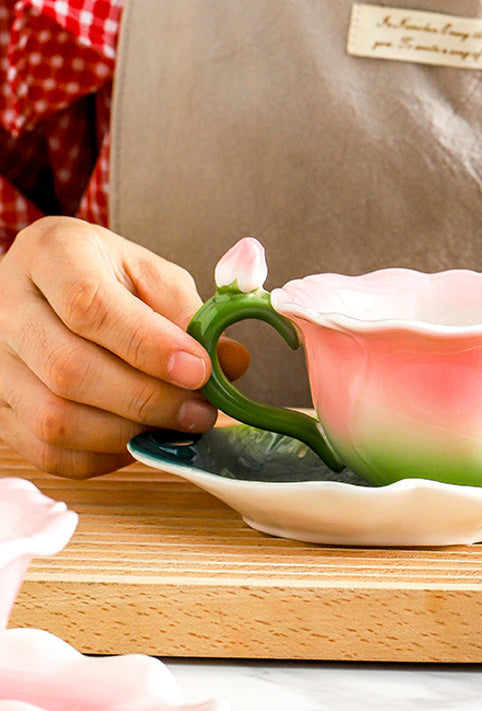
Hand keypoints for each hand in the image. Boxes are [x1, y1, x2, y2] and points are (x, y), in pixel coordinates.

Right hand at [0, 217, 247, 477]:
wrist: (53, 287)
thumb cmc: (109, 277)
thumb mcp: (153, 276)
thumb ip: (191, 315)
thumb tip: (230, 364)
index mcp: (53, 254)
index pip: (89, 306)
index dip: (148, 346)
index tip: (198, 369)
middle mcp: (8, 305)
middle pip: (69, 370)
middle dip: (147, 399)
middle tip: (200, 410)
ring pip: (54, 418)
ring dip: (129, 433)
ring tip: (178, 425)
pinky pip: (47, 452)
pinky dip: (103, 456)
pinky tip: (141, 438)